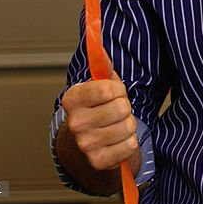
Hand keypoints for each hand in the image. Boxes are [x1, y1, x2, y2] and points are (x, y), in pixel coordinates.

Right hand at [57, 51, 140, 191]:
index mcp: (72, 99)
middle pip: (121, 108)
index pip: (107, 88)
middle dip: (125, 107)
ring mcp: (85, 145)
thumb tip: (97, 41)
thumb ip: (101, 64)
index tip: (114, 92)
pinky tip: (119, 141)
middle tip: (117, 111)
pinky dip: (130, 142)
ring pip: (128, 126)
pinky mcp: (98, 162)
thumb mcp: (99, 84)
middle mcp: (75, 123)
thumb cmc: (98, 108)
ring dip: (129, 125)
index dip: (118, 89)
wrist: (89, 146)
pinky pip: (130, 146)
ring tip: (117, 125)